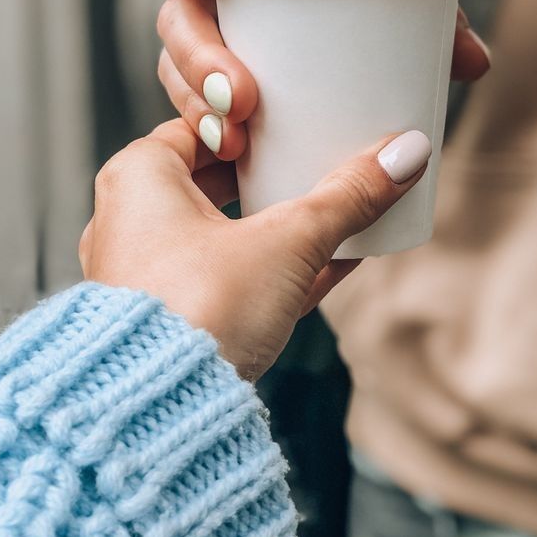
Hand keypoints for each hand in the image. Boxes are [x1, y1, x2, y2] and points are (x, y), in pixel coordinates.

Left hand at [79, 119, 429, 379]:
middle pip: (215, 181)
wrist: (162, 413)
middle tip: (316, 161)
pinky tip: (337, 262)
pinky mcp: (176, 321)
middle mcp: (132, 222)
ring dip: (282, 226)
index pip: (196, 128)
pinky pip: (235, 279)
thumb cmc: (199, 307)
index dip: (248, 124)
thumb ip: (347, 197)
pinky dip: (280, 269)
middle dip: (271, 177)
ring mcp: (152, 275)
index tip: (290, 122)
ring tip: (336, 212)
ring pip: (228, 235)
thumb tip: (404, 155)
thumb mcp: (287, 239)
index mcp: (138, 179)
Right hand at [148, 0, 489, 157]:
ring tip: (236, 140)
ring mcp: (206, 49)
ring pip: (177, 75)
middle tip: (243, 97)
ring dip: (198, 110)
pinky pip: (192, 117)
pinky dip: (206, 142)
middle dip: (199, 60)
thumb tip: (474, 62)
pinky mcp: (212, 95)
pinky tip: (226, 167)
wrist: (343, 13)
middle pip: (180, 19)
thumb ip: (428, 13)